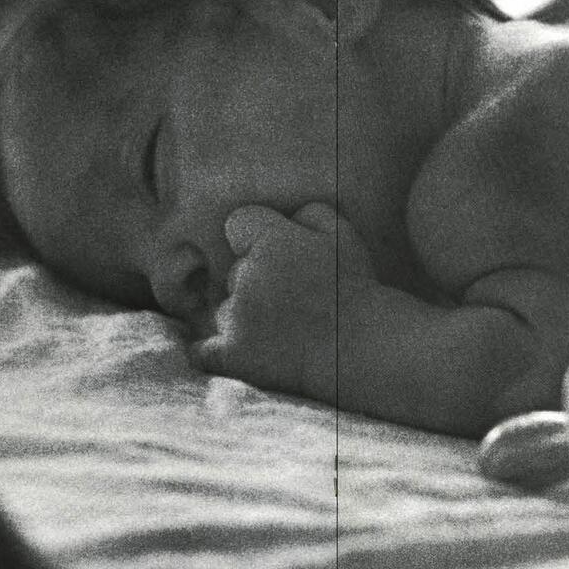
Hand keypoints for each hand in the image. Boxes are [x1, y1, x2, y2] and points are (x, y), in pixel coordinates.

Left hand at [192, 203, 372, 402]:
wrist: (364, 351)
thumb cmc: (357, 292)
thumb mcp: (344, 235)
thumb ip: (309, 213)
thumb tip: (286, 216)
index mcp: (271, 241)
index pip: (238, 223)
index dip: (255, 237)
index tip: (277, 254)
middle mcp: (246, 276)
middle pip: (234, 271)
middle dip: (255, 282)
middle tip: (292, 300)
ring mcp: (235, 318)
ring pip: (226, 310)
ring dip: (244, 318)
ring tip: (284, 333)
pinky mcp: (231, 355)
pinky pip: (204, 350)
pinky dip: (216, 351)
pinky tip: (234, 350)